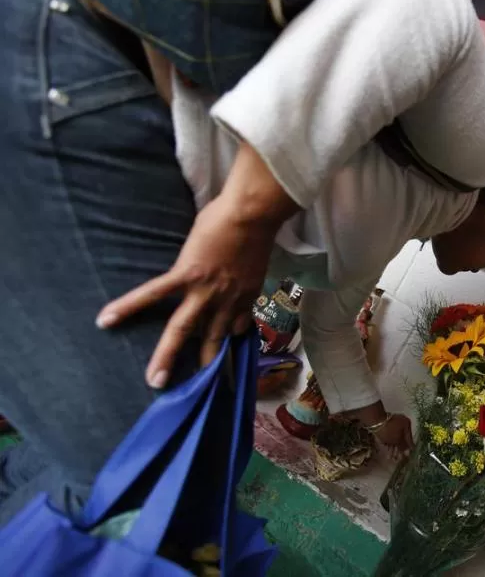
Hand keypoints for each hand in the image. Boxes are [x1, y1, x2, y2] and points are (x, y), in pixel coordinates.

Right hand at [96, 142, 299, 387]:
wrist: (253, 213)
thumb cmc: (256, 228)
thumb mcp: (257, 262)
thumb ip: (247, 279)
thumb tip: (243, 284)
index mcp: (244, 296)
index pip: (236, 327)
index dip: (229, 340)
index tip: (224, 354)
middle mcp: (226, 301)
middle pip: (213, 338)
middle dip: (205, 365)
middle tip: (197, 390)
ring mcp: (204, 290)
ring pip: (183, 329)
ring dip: (168, 356)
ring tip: (155, 380)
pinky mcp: (185, 274)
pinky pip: (153, 293)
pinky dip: (129, 305)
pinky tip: (108, 319)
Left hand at [373, 414, 413, 458]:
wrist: (374, 422)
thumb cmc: (389, 431)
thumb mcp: (397, 440)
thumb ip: (403, 446)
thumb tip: (409, 451)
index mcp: (406, 424)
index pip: (409, 438)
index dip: (408, 448)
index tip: (408, 456)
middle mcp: (401, 424)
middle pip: (401, 440)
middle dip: (399, 450)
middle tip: (398, 459)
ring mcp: (393, 425)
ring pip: (395, 439)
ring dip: (393, 449)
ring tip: (391, 459)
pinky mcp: (385, 428)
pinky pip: (390, 438)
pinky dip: (389, 445)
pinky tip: (387, 454)